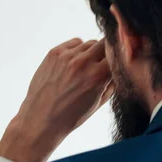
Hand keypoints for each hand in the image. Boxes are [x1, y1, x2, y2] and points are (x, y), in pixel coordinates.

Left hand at [0, 38, 113, 161]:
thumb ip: (112, 82)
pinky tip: (73, 64)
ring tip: (83, 69)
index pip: (118, 54)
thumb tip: (120, 66)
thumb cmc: (71, 115)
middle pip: (105, 43)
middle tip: (101, 64)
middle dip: (106, 52)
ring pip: (89, 43)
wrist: (41, 119)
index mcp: (98, 76)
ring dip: (91, 52)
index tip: (118, 61)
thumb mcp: (99, 102)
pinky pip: (74, 43)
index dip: (119, 58)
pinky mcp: (54, 53)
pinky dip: (77, 50)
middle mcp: (83, 63)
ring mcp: (67, 56)